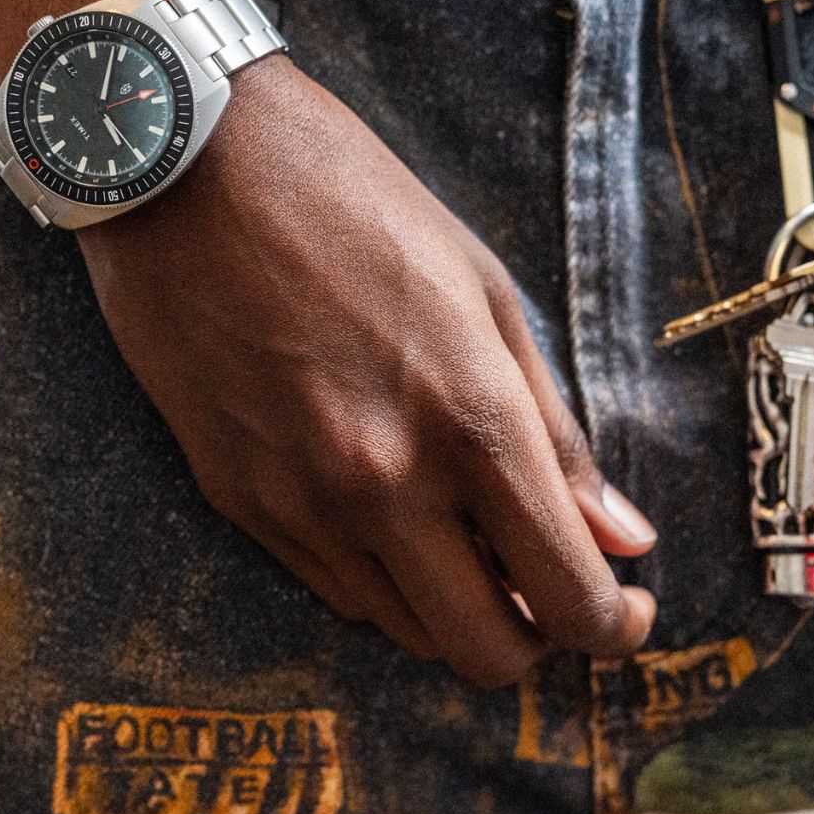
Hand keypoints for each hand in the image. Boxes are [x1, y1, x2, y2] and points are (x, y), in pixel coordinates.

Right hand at [78, 58, 657, 685]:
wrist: (187, 163)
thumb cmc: (351, 202)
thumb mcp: (485, 292)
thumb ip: (555, 432)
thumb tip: (625, 539)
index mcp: (470, 421)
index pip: (568, 595)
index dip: (614, 624)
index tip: (626, 605)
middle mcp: (387, 483)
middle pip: (487, 650)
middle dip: (538, 637)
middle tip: (554, 589)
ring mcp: (303, 503)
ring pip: (408, 631)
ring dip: (458, 607)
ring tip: (473, 540)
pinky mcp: (237, 500)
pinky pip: (335, 590)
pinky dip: (385, 579)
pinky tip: (396, 516)